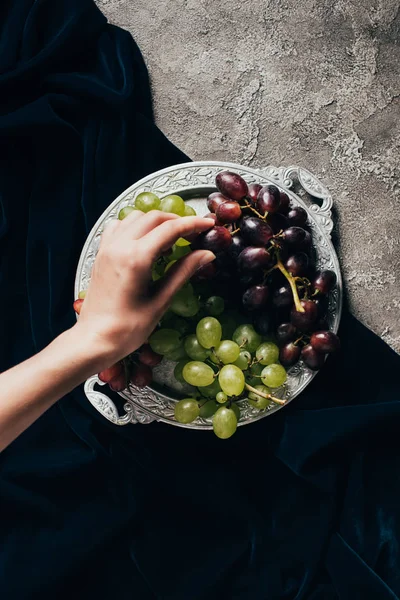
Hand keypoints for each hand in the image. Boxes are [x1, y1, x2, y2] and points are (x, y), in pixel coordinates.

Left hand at [74, 210, 214, 370]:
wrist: (94, 340)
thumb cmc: (128, 328)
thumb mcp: (161, 301)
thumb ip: (183, 272)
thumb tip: (206, 254)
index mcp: (136, 258)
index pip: (170, 229)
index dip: (193, 224)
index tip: (208, 224)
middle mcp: (119, 246)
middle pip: (153, 218)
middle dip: (176, 221)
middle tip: (193, 234)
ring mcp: (107, 248)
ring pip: (135, 218)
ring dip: (155, 222)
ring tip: (170, 240)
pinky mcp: (101, 254)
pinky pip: (118, 227)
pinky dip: (135, 227)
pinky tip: (144, 243)